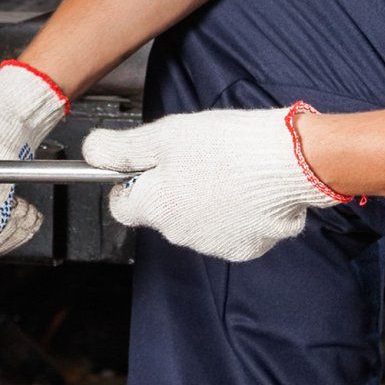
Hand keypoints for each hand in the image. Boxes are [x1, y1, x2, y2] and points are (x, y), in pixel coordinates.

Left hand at [81, 102, 351, 261]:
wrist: (293, 162)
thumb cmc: (230, 144)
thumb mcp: (166, 135)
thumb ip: (122, 148)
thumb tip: (90, 152)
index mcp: (154, 207)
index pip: (121, 206)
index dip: (131, 182)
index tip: (149, 164)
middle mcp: (178, 235)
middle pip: (161, 213)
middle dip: (172, 189)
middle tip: (196, 158)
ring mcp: (213, 246)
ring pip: (195, 222)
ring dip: (203, 201)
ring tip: (228, 170)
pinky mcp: (246, 249)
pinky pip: (229, 231)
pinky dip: (235, 213)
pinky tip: (249, 189)